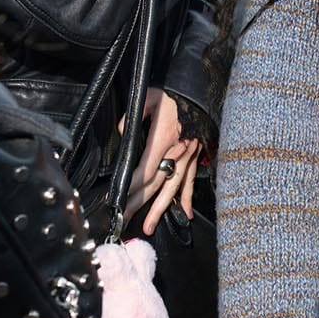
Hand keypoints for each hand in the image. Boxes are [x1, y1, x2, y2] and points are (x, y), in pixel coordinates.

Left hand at [122, 91, 196, 224]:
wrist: (200, 91)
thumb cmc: (173, 93)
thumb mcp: (149, 97)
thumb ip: (134, 115)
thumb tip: (123, 133)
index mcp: (164, 138)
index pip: (145, 170)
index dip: (132, 187)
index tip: (119, 199)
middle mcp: (177, 151)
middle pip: (156, 184)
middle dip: (139, 204)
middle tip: (125, 220)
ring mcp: (187, 156)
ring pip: (172, 187)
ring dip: (160, 208)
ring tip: (149, 226)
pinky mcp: (195, 156)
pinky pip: (190, 180)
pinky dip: (187, 198)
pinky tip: (186, 214)